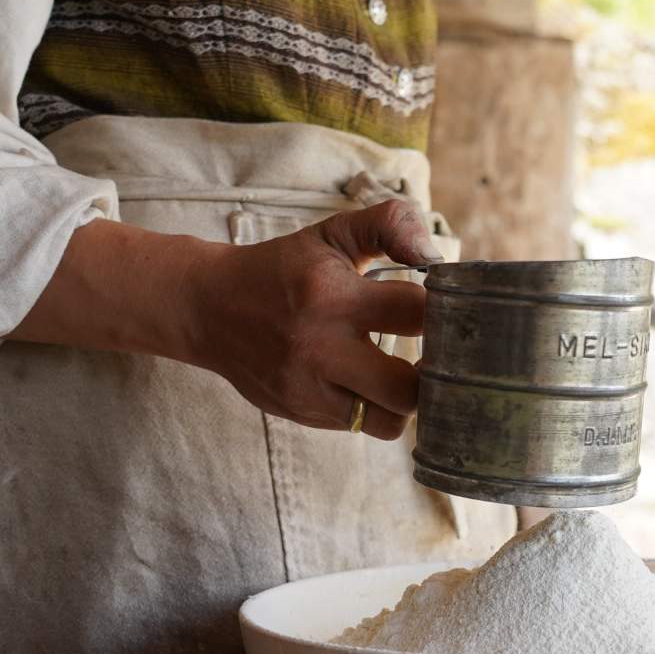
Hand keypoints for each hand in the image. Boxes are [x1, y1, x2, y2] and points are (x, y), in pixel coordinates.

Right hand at [186, 200, 441, 438]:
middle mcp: (320, 348)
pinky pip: (362, 426)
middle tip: (436, 355)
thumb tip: (435, 257)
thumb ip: (390, 226)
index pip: (416, 313)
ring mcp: (308, 388)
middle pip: (408, 388)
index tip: (446, 309)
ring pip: (389, 421)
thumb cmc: (283, 268)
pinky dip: (376, 408)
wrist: (208, 308)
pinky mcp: (301, 412)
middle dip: (432, 373)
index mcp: (333, 295)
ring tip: (406, 373)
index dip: (443, 312)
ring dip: (406, 400)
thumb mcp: (332, 234)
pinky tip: (371, 383)